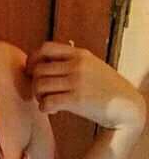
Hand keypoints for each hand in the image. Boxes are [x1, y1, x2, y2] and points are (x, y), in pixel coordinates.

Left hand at [25, 41, 146, 131]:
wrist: (126, 106)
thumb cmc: (106, 88)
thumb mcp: (92, 65)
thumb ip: (72, 60)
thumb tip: (45, 56)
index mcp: (79, 54)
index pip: (45, 48)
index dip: (32, 59)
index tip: (32, 72)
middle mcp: (77, 65)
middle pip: (38, 69)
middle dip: (34, 83)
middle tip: (41, 93)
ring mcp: (76, 82)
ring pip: (39, 85)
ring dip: (38, 96)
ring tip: (47, 102)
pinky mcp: (76, 100)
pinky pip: (47, 102)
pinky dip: (44, 108)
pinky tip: (53, 111)